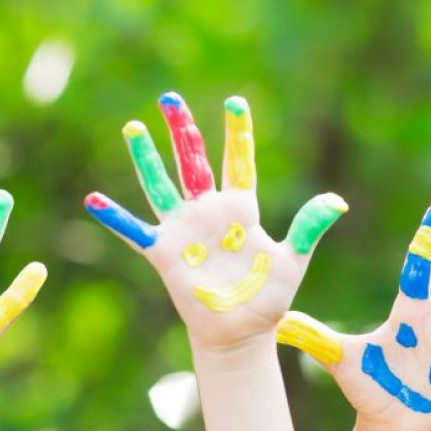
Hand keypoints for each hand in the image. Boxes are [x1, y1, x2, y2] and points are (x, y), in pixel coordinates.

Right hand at [84, 92, 346, 349]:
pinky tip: (94, 199)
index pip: (237, 162)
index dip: (237, 134)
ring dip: (146, 157)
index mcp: (240, 209)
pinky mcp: (164, 254)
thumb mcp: (294, 260)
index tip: (235, 102)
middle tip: (169, 98)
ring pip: (161, 185)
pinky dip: (115, 217)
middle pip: (192, 162)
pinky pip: (135, 231)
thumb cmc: (267, 297)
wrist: (241, 333)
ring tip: (134, 127)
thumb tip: (337, 201)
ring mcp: (184, 231)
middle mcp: (208, 212)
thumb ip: (308, 226)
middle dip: (182, 130)